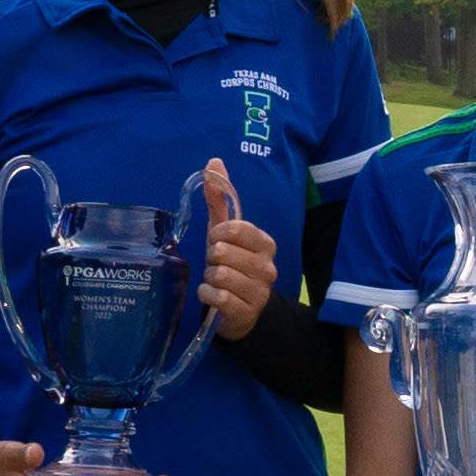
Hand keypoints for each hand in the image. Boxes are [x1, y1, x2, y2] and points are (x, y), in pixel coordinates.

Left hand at [194, 158, 281, 342]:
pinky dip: (207, 295)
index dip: (217, 234)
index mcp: (265, 244)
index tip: (216, 241)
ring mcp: (260, 292)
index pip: (234, 229)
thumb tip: (214, 162)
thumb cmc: (231, 264)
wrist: (242, 310)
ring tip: (216, 281)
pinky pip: (217, 297)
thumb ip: (220, 198)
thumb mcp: (224, 232)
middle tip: (217, 265)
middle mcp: (268, 267)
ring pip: (219, 275)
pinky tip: (213, 296)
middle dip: (211, 259)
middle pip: (222, 252)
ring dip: (209, 278)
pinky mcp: (247, 313)